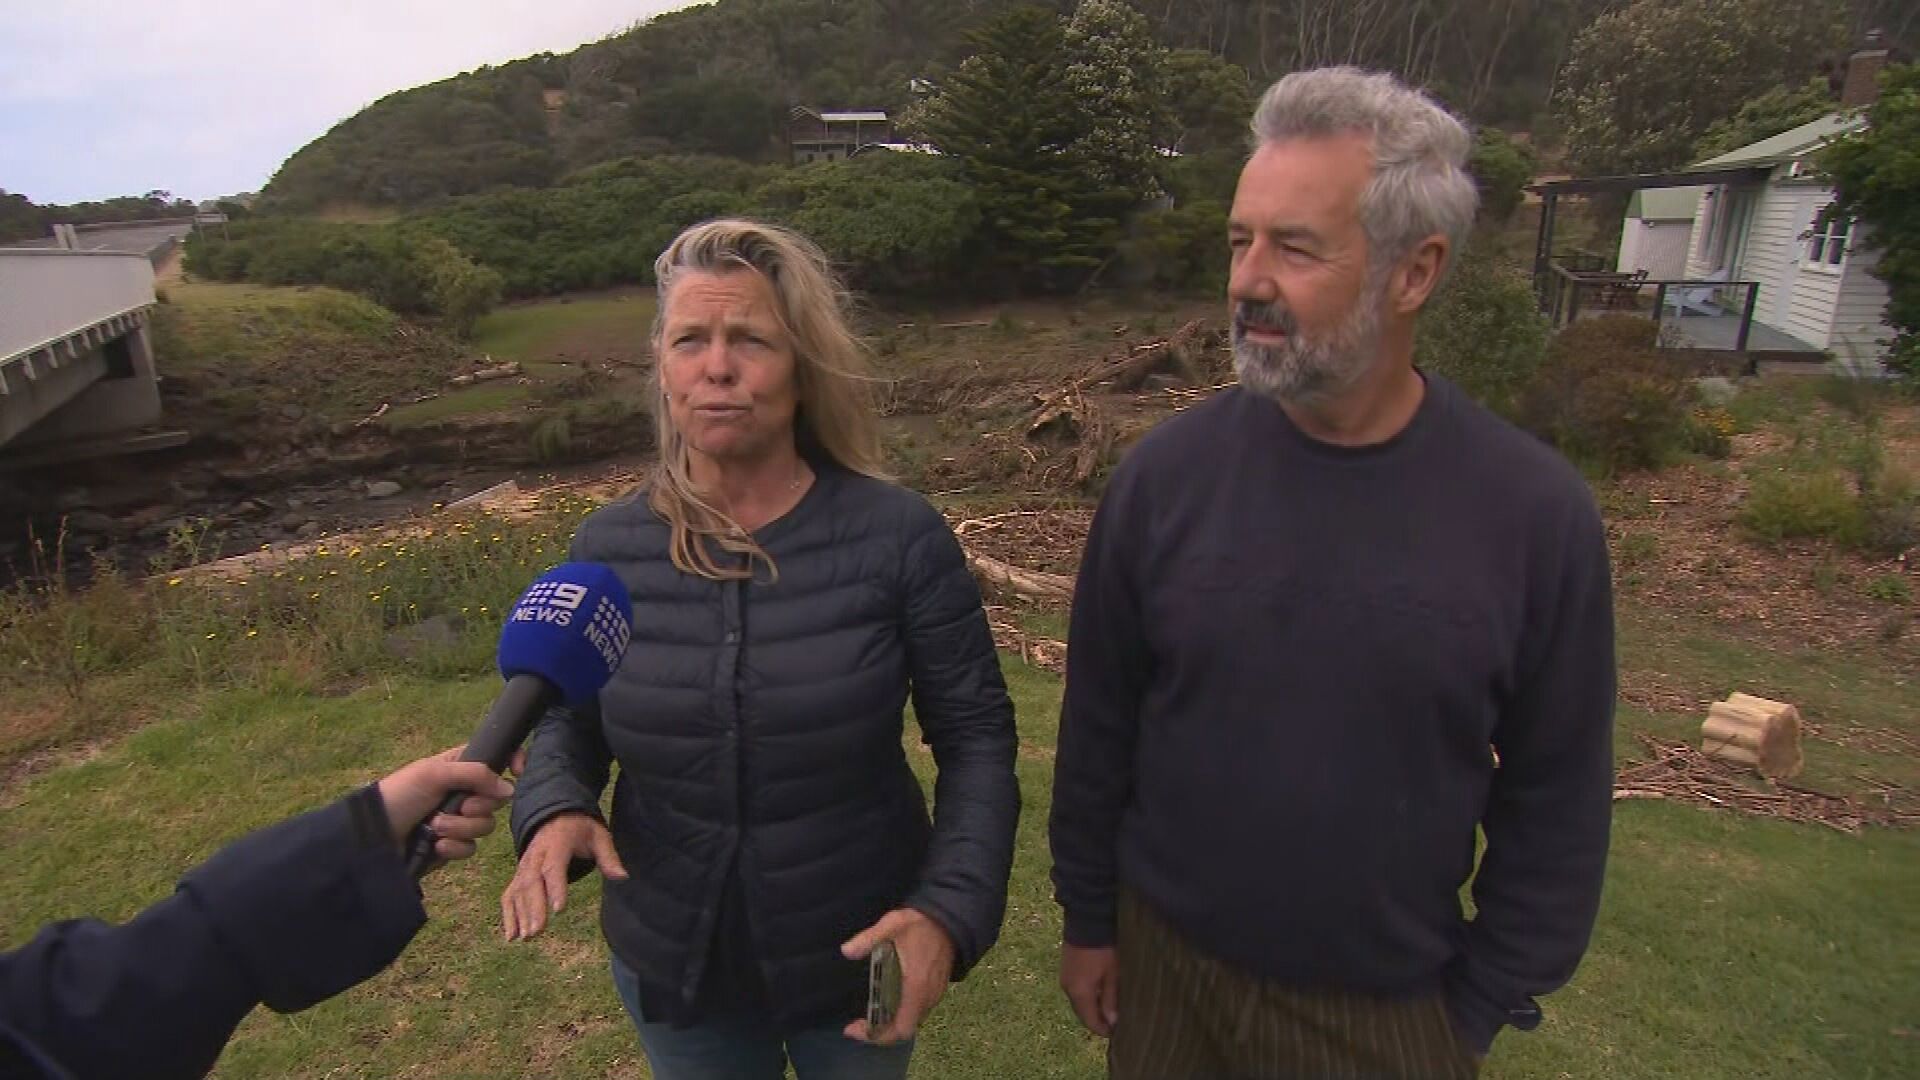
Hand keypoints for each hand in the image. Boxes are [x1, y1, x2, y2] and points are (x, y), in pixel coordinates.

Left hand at [375, 746, 519, 861]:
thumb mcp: (435, 774)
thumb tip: (509, 788)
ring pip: (484, 826)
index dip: (511, 762)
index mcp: (460, 767)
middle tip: (459, 807)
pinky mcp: (452, 845)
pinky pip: (470, 848)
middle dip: (477, 807)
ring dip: (460, 828)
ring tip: (434, 828)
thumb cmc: (400, 794)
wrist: (373, 836)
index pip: (496, 759)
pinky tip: (435, 846)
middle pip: (496, 800)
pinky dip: (453, 847)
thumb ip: (475, 774)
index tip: (517, 772)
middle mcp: (463, 793)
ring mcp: (458, 820)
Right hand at [500, 810, 627, 941]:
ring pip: (518, 891)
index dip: (555, 888)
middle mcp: (536, 856)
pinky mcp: (518, 875)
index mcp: (557, 844)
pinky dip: (508, 915)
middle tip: (538, 931)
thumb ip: (609, 857)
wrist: (554, 814)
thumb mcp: (599, 836)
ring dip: (521, 915)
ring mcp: (524, 866)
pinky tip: (512, 937)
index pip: (554, 867)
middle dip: (534, 908)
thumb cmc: (580, 829)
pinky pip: (509, 895)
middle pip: (532, 883)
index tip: (559, 909)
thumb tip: (623, 877)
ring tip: (527, 938)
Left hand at [840, 908, 954, 1044]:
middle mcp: (927, 997)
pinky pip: (917, 1012)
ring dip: (890, 1024)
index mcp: (916, 987)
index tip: (854, 1028)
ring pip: (911, 1022)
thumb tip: (846, 951)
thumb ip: (869, 938)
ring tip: (868, 1015)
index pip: (901, 1029)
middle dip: (879, 1032)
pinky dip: (900, 1015)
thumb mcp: (893, 924)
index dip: (877, 1035)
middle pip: (904, 1030)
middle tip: (857, 1024)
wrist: (950, 919)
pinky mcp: (935, 990)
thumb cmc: (921, 924)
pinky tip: (886, 1002)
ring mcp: (934, 995)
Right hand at [1060, 944, 1118, 1036]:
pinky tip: (1099, 990)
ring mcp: (1065, 978)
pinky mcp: (1066, 969)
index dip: (1103, 1030)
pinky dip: (1086, 995)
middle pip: (1082, 1013)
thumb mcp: (1112, 974)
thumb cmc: (1103, 949)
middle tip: (1114, 1021)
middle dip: (1097, 1019)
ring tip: (1109, 1006)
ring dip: (1092, 1007)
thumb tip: (1111, 1022)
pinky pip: (1076, 990)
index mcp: (1079, 993)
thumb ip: (1110, 999)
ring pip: (1079, 1001)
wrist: (1087, 921)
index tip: (1116, 1033)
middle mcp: (1068, 988)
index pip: (1089, 1021)